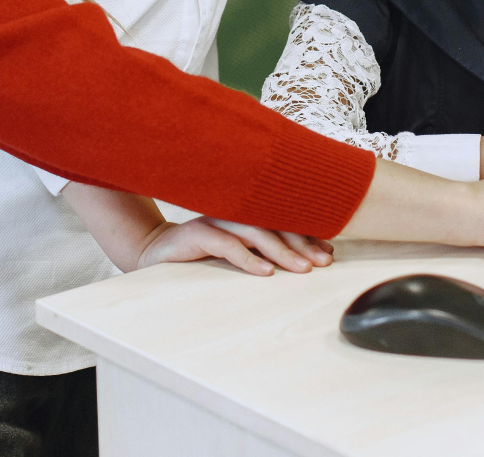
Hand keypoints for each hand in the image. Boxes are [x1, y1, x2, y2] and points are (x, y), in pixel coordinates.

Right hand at [134, 217, 334, 276]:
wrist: (155, 252)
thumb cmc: (201, 252)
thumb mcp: (236, 250)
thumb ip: (263, 250)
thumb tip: (305, 260)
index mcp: (245, 212)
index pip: (283, 220)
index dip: (307, 235)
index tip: (329, 253)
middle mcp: (233, 211)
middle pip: (275, 223)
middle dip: (302, 243)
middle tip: (323, 262)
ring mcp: (216, 220)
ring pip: (255, 232)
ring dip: (282, 251)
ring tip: (302, 269)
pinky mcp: (197, 233)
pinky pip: (227, 244)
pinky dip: (248, 258)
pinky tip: (265, 272)